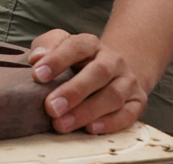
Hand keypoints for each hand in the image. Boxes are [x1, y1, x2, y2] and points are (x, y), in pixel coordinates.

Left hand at [28, 29, 147, 134]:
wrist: (112, 70)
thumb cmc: (75, 61)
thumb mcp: (59, 46)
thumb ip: (46, 46)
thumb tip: (36, 58)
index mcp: (91, 44)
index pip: (77, 46)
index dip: (57, 60)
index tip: (36, 75)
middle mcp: (113, 60)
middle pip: (99, 72)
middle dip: (74, 91)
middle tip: (51, 107)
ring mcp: (127, 81)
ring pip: (113, 96)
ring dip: (87, 112)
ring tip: (61, 124)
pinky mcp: (137, 102)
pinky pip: (128, 114)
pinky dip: (109, 123)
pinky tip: (90, 129)